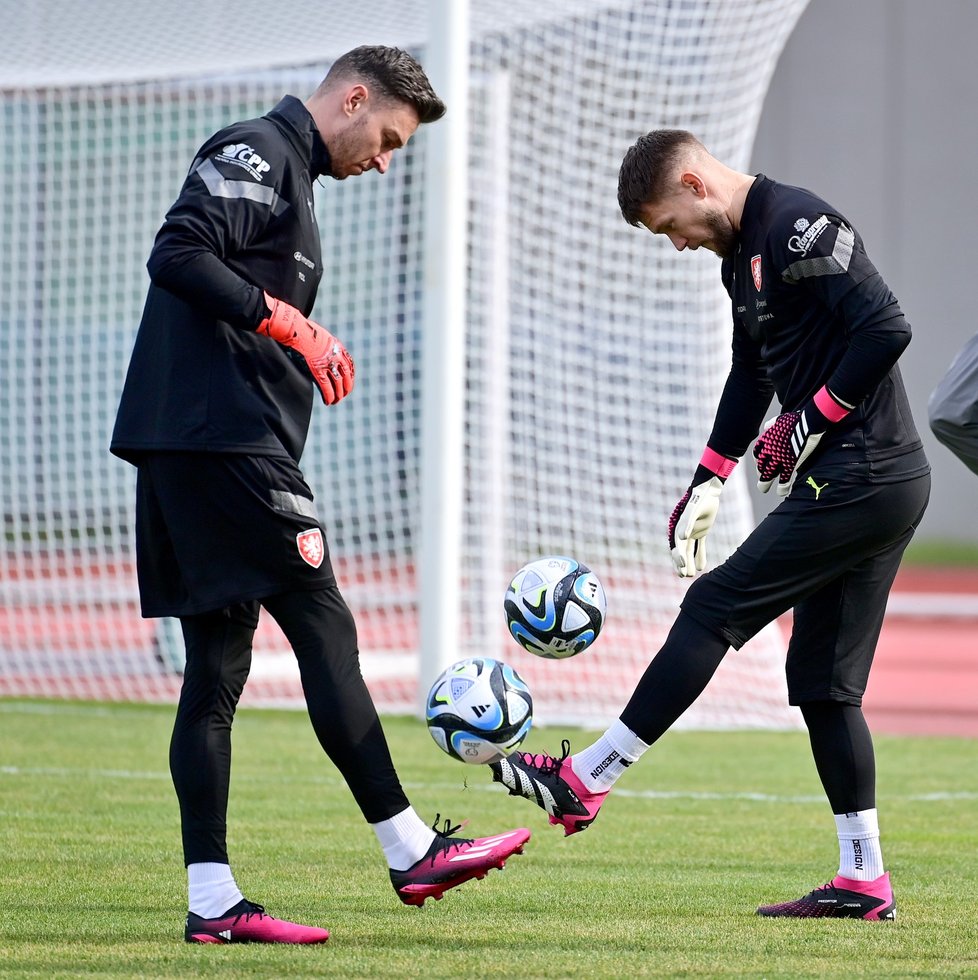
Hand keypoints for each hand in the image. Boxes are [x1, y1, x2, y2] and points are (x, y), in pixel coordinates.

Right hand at [257, 294, 354, 405]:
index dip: (350, 376)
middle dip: (346, 387)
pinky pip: (326, 387)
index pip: (349, 365)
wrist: (294, 328)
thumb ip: (323, 344)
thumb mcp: (318, 334)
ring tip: (335, 401)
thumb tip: (319, 349)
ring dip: (338, 395)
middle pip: (346, 376)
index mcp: (337, 346)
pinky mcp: (317, 370)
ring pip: (338, 384)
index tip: (348, 382)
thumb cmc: (301, 330)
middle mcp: (335, 355)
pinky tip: (328, 402)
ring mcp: (326, 363)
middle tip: (344, 394)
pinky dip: (329, 396)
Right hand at [667, 447, 736, 577]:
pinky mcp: (701, 531)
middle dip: (681, 563)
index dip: (678, 556)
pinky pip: (699, 546)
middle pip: (680, 550)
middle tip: (683, 576)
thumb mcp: (694, 510)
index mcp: (678, 526)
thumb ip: (688, 523)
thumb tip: (682, 537)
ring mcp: (691, 531)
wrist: (708, 489)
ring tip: (691, 575)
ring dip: (689, 561)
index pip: (676, 545)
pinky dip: (700, 555)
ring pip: (689, 550)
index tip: (682, 566)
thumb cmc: (700, 498)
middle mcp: (683, 530)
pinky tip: (702, 567)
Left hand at [752, 411, 817, 495]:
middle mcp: (770, 450)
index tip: (760, 465)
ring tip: (763, 489)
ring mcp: (779, 458)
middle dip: (760, 473)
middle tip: (762, 479)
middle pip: (761, 465)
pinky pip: (784, 478)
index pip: (757, 453)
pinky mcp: (790, 464)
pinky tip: (781, 492)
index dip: (757, 460)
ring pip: (768, 474)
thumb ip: (771, 424)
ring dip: (764, 484)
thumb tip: (766, 427)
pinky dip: (782, 487)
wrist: (808, 423)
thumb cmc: (796, 420)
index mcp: (766, 440)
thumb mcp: (780, 420)